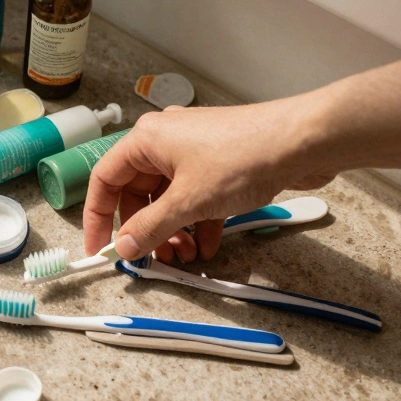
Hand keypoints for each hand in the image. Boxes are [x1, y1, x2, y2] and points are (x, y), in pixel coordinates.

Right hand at [83, 97, 335, 262]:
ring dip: (174, 230)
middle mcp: (165, 142)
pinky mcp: (220, 163)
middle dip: (146, 230)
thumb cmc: (243, 156)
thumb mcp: (188, 202)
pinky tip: (209, 246)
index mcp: (146, 140)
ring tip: (186, 257)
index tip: (100, 248)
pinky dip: (198, 222)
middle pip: (139, 193)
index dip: (98, 217)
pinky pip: (196, 197)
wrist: (302, 141)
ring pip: (170, 198)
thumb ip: (150, 228)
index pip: (105, 180)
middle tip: (153, 260)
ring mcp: (194, 152)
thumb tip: (123, 247)